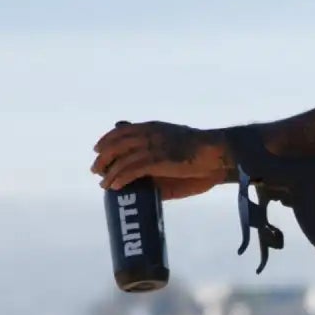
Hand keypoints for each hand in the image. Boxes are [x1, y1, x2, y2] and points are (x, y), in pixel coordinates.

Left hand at [90, 121, 232, 194]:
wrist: (218, 154)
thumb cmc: (200, 155)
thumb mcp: (173, 149)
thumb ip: (156, 157)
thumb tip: (141, 176)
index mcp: (154, 127)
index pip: (123, 130)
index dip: (107, 139)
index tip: (97, 149)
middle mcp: (149, 134)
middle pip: (117, 144)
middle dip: (104, 157)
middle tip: (96, 170)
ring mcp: (153, 147)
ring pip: (121, 158)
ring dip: (109, 172)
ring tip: (104, 184)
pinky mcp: (157, 161)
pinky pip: (131, 170)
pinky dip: (120, 178)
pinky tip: (114, 186)